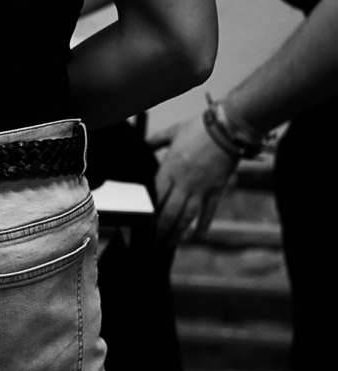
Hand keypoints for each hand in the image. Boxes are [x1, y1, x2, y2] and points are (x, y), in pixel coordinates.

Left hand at [150, 116, 238, 243]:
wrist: (228, 129)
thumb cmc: (198, 129)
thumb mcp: (172, 132)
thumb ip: (155, 141)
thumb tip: (143, 144)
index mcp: (169, 169)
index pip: (155, 197)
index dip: (148, 212)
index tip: (142, 222)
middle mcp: (184, 183)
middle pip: (169, 213)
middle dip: (160, 230)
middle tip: (154, 241)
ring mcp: (201, 189)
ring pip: (187, 216)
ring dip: (178, 232)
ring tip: (170, 242)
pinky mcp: (217, 190)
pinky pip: (209, 211)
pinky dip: (204, 223)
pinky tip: (198, 234)